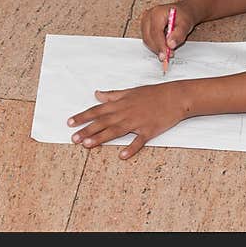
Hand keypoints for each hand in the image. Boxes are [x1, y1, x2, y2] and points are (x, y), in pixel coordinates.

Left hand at [67, 83, 187, 158]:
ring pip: (116, 131)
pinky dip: (131, 148)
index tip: (70, 122)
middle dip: (87, 130)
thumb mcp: (131, 91)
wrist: (175, 97)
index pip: (98, 110)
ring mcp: (137, 122)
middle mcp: (126, 112)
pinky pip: (139, 140)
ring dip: (101, 138)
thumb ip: (113, 95)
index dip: (83, 116)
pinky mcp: (149, 130)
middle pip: (103, 122)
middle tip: (73, 139)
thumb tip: (97, 94)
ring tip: (87, 145)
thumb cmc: (154, 93)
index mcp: (121, 103)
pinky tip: (122, 155)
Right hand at [140, 2, 197, 62]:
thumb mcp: (185, 25)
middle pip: (148, 37)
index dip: (160, 45)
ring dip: (156, 47)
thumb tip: (170, 45)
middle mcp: (148, 15)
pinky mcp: (144, 25)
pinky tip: (163, 45)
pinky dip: (155, 45)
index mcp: (158, 13)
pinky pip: (147, 39)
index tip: (166, 55)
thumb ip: (178, 35)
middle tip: (168, 55)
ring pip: (147, 39)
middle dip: (158, 48)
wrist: (182, 12)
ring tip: (168, 50)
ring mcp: (145, 20)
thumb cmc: (183, 17)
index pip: (155, 32)